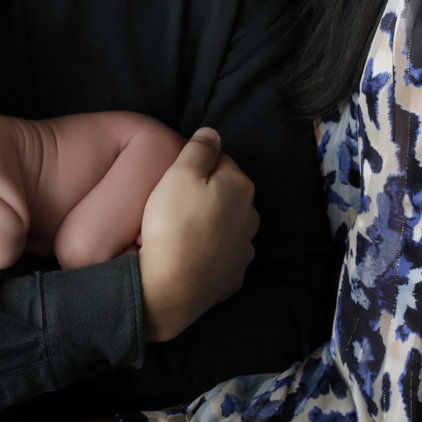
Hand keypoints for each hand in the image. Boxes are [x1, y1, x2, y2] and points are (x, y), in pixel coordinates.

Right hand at [137, 126, 257, 341]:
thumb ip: (199, 149)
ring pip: (227, 226)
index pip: (221, 161)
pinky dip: (210, 253)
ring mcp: (243, 250)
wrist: (171, 288)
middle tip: (175, 203)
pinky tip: (191, 255)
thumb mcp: (180, 173)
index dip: (197, 165)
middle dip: (207, 194)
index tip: (176, 176)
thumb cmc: (173, 224)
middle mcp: (250, 217)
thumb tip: (212, 133)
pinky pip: (222, 256)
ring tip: (183, 231)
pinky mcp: (233, 277)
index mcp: (240, 186)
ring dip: (211, 224)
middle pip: (227, 194)